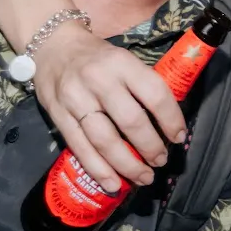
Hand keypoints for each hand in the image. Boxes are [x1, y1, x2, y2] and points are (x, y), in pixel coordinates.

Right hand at [32, 23, 186, 193]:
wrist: (53, 46)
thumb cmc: (97, 57)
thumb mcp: (124, 59)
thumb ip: (143, 85)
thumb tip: (168, 122)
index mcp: (122, 63)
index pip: (154, 93)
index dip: (170, 119)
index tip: (178, 137)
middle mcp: (99, 80)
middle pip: (130, 121)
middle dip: (151, 147)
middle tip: (161, 160)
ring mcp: (75, 99)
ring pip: (104, 140)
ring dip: (127, 164)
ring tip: (144, 177)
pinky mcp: (58, 115)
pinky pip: (80, 148)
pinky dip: (98, 169)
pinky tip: (113, 184)